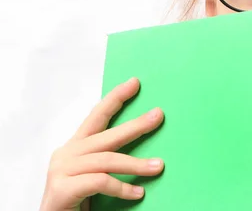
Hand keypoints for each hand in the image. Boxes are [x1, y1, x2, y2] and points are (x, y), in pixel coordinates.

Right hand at [40, 77, 164, 210]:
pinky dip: (122, 187)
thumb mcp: (94, 176)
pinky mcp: (62, 188)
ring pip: (107, 159)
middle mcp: (65, 154)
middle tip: (158, 115)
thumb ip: (108, 161)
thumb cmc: (74, 202)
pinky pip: (100, 181)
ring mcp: (61, 170)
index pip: (96, 117)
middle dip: (135, 124)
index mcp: (74, 148)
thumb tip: (147, 153)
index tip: (134, 83)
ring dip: (136, 164)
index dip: (115, 99)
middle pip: (107, 135)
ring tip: (158, 166)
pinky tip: (137, 193)